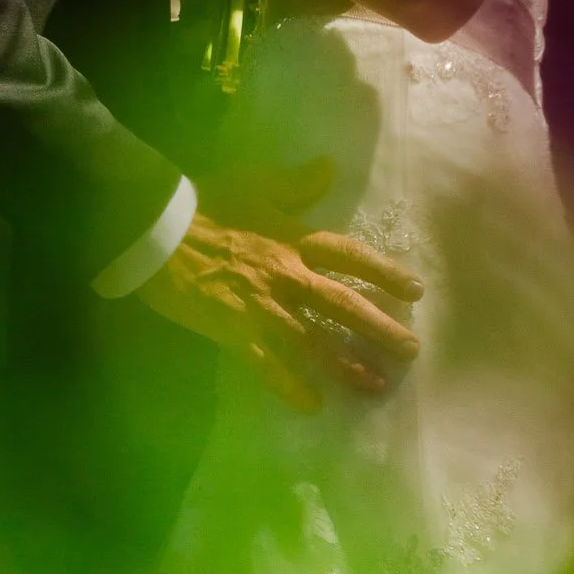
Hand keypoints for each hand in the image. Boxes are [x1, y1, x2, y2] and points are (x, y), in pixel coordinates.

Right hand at [138, 211, 421, 412]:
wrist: (158, 231)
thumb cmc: (206, 204)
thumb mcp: (255, 183)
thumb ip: (295, 183)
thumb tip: (327, 168)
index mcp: (294, 238)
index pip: (351, 257)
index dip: (385, 273)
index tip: (415, 291)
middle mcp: (287, 275)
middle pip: (343, 305)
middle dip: (380, 328)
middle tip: (411, 351)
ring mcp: (262, 306)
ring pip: (314, 341)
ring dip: (346, 364)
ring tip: (376, 385)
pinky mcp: (234, 330)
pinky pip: (268, 364)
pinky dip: (290, 386)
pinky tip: (312, 406)